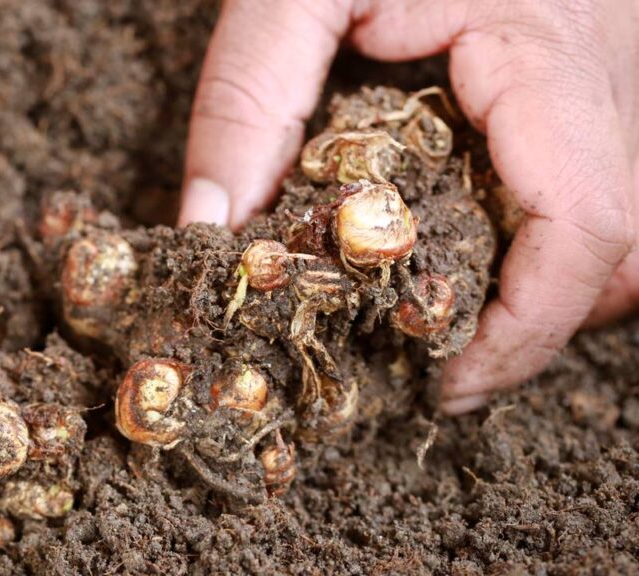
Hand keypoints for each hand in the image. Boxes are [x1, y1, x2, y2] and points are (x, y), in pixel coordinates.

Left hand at [178, 0, 637, 413]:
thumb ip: (247, 103)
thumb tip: (211, 233)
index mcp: (543, 48)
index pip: (588, 220)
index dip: (528, 327)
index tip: (449, 380)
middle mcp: (602, 69)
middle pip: (621, 247)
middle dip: (534, 324)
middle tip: (441, 362)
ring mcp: (608, 75)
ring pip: (622, 230)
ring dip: (541, 291)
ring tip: (450, 316)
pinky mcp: (584, 81)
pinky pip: (590, 190)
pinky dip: (535, 243)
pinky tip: (464, 245)